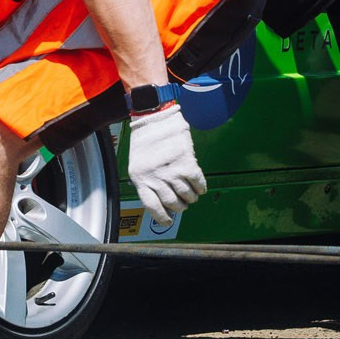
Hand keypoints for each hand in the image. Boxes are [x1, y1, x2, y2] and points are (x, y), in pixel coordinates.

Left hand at [126, 102, 205, 222]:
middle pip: (172, 203)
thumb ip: (148, 182)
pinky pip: (197, 182)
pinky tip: (199, 186)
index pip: (152, 206)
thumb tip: (163, 202)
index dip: (161, 217)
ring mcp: (171, 170)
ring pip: (187, 195)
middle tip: (183, 202)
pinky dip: (201, 187)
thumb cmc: (145, 140)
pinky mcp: (186, 161)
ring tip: (191, 193)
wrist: (153, 116)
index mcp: (140, 178)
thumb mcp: (138, 164)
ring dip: (191, 197)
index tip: (168, 222)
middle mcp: (155, 176)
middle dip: (180, 206)